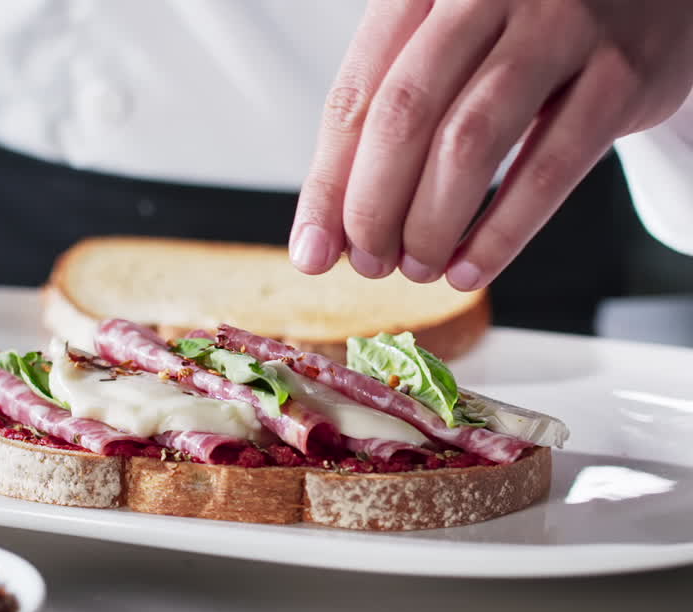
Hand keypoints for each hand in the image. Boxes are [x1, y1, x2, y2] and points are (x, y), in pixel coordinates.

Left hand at [289, 0, 692, 288]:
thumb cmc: (522, 23)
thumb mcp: (443, 43)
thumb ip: (386, 119)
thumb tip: (328, 229)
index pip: (355, 96)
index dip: (328, 185)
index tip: (311, 249)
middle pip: (405, 117)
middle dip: (374, 208)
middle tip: (368, 261)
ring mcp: (560, 28)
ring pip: (471, 143)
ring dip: (432, 224)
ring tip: (417, 266)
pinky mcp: (620, 74)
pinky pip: (550, 168)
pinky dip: (503, 232)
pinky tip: (473, 267)